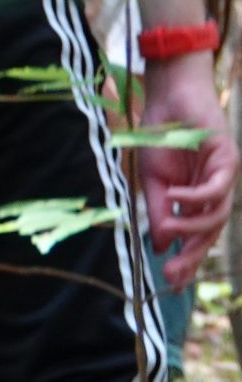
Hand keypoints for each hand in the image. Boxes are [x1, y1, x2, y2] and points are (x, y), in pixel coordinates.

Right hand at [137, 52, 234, 292]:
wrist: (168, 98)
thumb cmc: (160, 136)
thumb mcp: (152, 181)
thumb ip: (159, 212)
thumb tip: (161, 247)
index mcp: (196, 200)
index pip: (196, 237)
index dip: (186, 260)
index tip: (170, 283)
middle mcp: (214, 193)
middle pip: (210, 234)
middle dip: (193, 257)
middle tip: (174, 276)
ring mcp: (224, 178)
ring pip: (217, 217)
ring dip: (191, 227)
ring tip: (169, 230)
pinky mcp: (229, 161)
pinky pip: (216, 189)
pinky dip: (195, 196)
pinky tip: (175, 196)